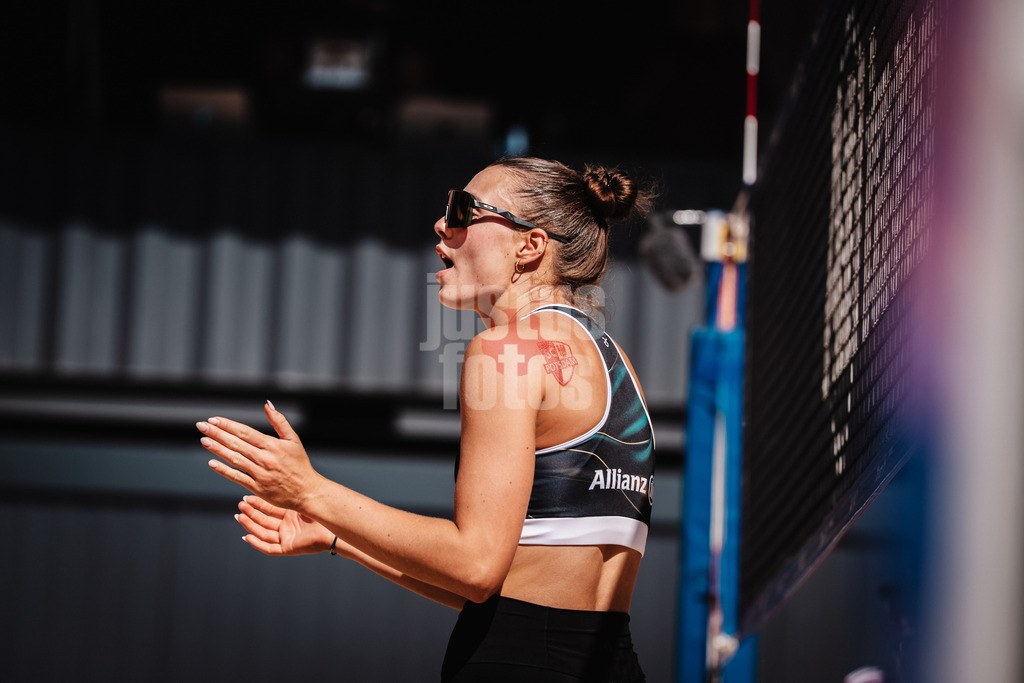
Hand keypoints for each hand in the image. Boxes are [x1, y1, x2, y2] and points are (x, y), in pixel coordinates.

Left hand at [199, 401, 323, 509]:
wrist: (307, 491)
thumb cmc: (300, 465)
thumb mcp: (294, 440)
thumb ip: (279, 421)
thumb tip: (267, 404)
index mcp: (273, 445)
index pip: (245, 432)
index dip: (228, 425)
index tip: (213, 419)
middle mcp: (265, 459)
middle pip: (236, 444)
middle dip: (217, 433)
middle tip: (201, 425)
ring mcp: (260, 474)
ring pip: (234, 459)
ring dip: (217, 449)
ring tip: (203, 440)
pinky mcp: (257, 488)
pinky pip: (237, 477)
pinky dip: (224, 470)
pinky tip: (212, 463)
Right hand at [236, 495, 334, 555]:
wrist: (332, 527)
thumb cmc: (321, 513)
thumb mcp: (301, 502)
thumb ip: (289, 495)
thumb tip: (277, 477)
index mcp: (291, 515)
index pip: (269, 509)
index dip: (257, 504)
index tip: (246, 497)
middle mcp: (287, 527)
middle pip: (264, 521)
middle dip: (251, 513)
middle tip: (240, 505)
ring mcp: (287, 538)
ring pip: (263, 533)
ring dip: (251, 526)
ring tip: (240, 516)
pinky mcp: (288, 548)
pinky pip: (269, 548)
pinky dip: (257, 543)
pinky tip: (247, 536)